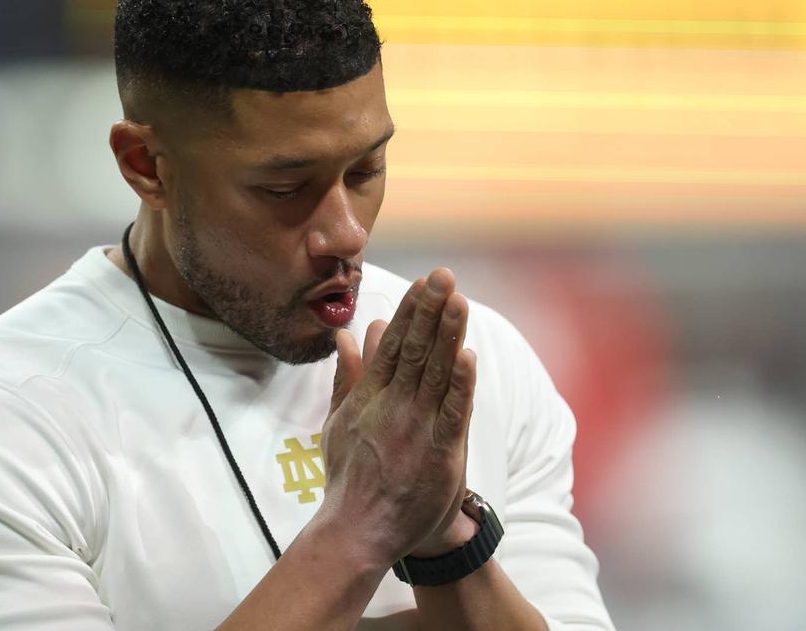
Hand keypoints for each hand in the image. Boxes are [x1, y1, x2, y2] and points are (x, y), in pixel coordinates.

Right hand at [317, 268, 476, 567]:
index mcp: (370, 396)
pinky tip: (467, 355)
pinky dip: (461, 385)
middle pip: (416, 350)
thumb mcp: (338, 420)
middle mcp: (393, 406)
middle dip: (430, 310)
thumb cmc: (348, 477)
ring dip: (449, 335)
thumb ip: (348, 376)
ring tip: (458, 300)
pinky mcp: (439, 454)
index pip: (393, 344)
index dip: (409, 311)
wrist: (357, 531)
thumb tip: (349, 334)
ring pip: (436, 374)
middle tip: (443, 275)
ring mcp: (416, 429)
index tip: (421, 282)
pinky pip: (453, 413)